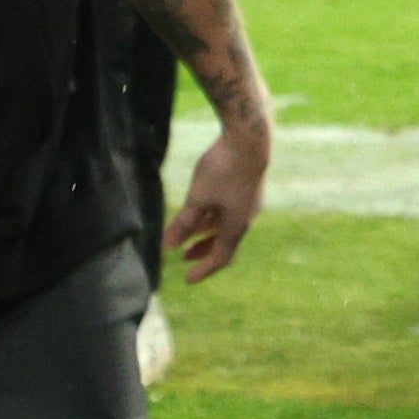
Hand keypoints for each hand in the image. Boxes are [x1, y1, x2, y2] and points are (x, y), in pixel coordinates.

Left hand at [168, 106, 271, 281]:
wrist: (250, 139)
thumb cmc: (222, 169)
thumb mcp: (197, 198)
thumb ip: (183, 223)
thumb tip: (168, 246)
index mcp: (236, 226)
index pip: (220, 258)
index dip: (203, 270)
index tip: (187, 279)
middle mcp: (245, 219)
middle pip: (225, 244)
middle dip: (203, 252)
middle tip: (184, 258)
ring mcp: (248, 204)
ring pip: (226, 227)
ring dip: (207, 234)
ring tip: (187, 234)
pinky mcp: (247, 189)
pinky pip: (230, 213)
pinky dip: (214, 218)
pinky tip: (201, 210)